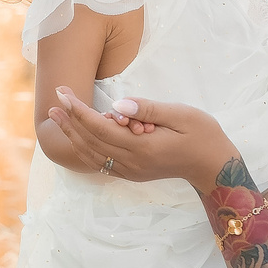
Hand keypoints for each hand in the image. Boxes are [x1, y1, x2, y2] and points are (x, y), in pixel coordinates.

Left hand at [45, 88, 234, 183]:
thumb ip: (149, 109)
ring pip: (92, 154)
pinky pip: (101, 162)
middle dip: (69, 121)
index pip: (101, 127)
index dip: (78, 110)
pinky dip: (85, 148)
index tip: (64, 94)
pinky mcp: (132, 173)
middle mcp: (132, 163)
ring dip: (72, 135)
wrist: (214, 166)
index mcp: (143, 147)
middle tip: (53, 102)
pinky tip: (77, 136)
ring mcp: (131, 171)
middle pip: (91, 141)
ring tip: (57, 117)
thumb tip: (117, 105)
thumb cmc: (203, 135)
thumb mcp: (182, 115)